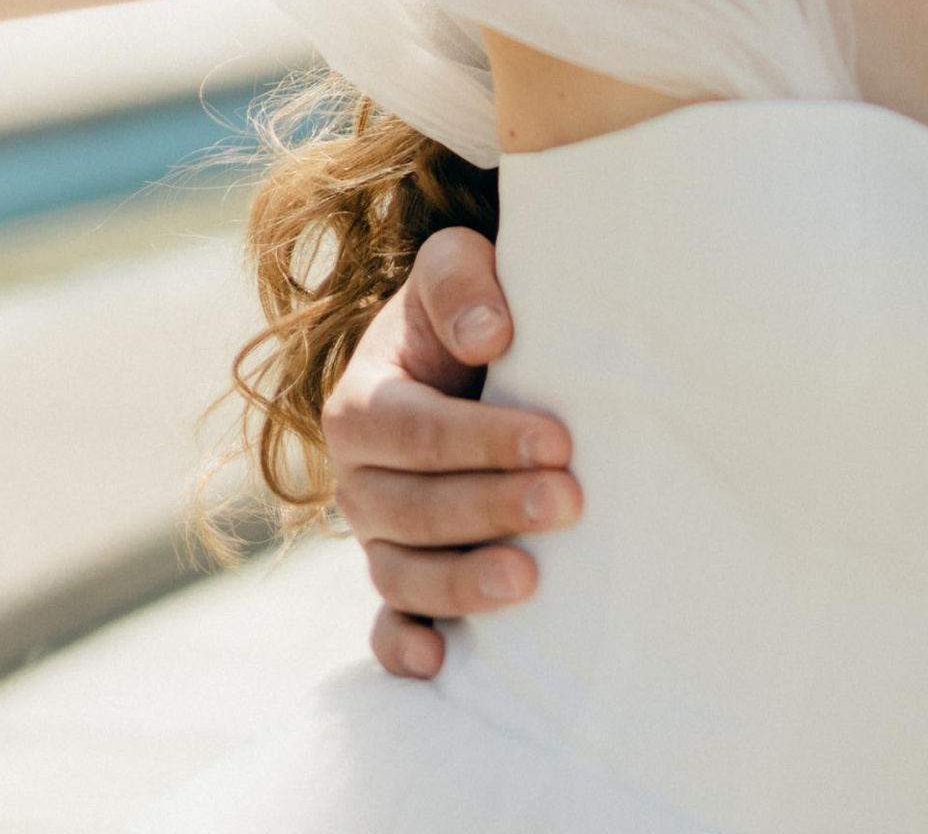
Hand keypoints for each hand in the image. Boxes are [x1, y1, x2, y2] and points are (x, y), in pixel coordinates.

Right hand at [323, 225, 582, 678]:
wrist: (462, 353)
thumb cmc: (464, 308)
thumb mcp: (454, 266)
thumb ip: (460, 281)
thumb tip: (488, 334)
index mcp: (360, 403)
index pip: (414, 431)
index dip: (483, 440)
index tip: (558, 441)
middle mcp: (357, 478)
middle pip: (412, 508)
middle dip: (491, 509)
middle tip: (570, 503)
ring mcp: (374, 537)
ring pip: (401, 575)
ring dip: (462, 584)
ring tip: (531, 582)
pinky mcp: (396, 579)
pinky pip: (384, 629)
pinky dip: (404, 650)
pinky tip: (445, 662)